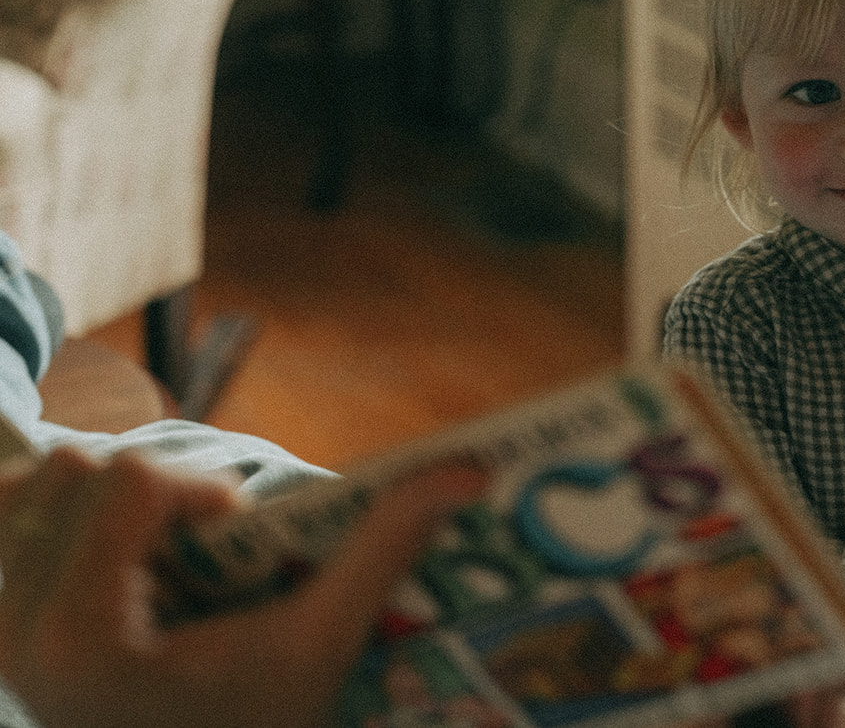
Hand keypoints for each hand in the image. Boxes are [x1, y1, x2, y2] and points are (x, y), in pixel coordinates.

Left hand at [0, 446, 484, 727]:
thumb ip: (382, 549)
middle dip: (156, 495)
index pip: (130, 479)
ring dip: (106, 499)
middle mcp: (10, 628)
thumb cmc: (256, 724)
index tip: (237, 546)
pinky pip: (8, 514)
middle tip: (201, 557)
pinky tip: (105, 557)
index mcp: (82, 633)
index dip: (201, 494)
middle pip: (80, 470)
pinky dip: (54, 515)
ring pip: (39, 484)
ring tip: (156, 562)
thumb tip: (469, 470)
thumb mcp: (320, 643)